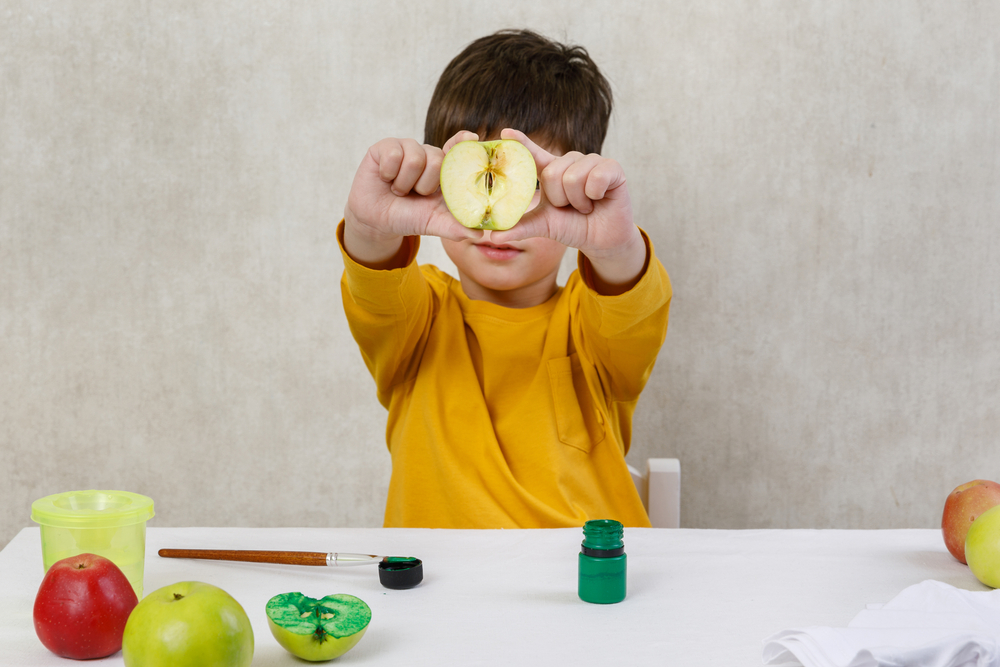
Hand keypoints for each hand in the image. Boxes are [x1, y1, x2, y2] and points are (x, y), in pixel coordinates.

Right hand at [343, 133, 483, 264]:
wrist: (376, 220)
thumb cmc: (409, 217)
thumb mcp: (434, 223)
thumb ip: (455, 227)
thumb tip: (479, 235)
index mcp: (445, 169)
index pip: (458, 149)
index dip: (464, 142)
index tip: (472, 139)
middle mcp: (428, 154)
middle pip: (436, 160)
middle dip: (424, 186)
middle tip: (415, 194)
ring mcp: (407, 148)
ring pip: (415, 159)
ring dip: (404, 183)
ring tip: (399, 189)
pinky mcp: (385, 147)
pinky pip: (393, 154)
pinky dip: (389, 174)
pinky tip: (386, 179)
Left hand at [488, 129, 640, 259]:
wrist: (601, 240)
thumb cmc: (572, 227)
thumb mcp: (543, 226)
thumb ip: (520, 227)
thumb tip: (493, 236)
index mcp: (551, 171)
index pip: (533, 153)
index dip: (521, 142)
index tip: (505, 133)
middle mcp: (570, 161)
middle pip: (553, 172)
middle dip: (560, 198)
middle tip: (570, 207)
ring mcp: (592, 162)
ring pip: (573, 176)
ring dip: (578, 201)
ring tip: (585, 205)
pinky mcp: (612, 167)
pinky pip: (596, 177)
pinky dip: (595, 195)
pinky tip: (599, 199)